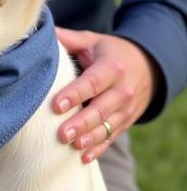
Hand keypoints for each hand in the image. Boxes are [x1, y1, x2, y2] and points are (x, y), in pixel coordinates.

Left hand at [53, 28, 157, 162]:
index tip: (56, 105)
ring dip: (90, 138)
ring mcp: (126, 108)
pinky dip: (99, 148)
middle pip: (101, 109)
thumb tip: (43, 32)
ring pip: (108, 126)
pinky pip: (112, 137)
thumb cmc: (109, 53)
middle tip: (61, 134)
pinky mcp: (125, 122)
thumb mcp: (93, 41)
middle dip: (81, 123)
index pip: (93, 82)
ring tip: (71, 146)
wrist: (147, 66)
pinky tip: (83, 158)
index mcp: (112, 67)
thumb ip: (69, 39)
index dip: (75, 94)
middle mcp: (122, 90)